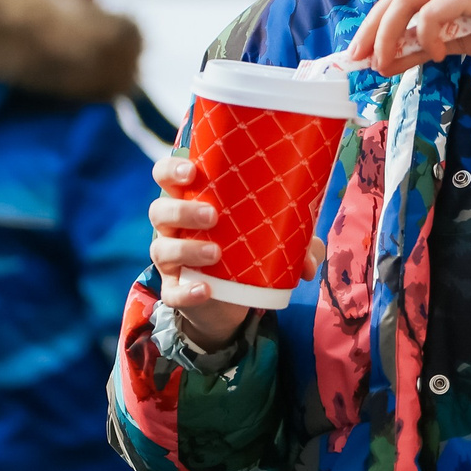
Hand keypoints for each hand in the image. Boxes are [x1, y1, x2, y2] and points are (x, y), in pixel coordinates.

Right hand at [149, 155, 325, 352]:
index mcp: (191, 200)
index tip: (192, 171)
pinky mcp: (174, 289)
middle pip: (159, 210)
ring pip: (161, 248)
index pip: (166, 176)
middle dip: (182, 210)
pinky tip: (206, 290)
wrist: (230, 300)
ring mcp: (170, 259)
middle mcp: (173, 227)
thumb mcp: (272, 238)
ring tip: (215, 253)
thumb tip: (310, 263)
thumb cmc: (246, 248)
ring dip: (186, 249)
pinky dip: (187, 292)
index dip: (170, 170)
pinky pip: (171, 292)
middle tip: (213, 215)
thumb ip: (296, 243)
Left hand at [346, 0, 470, 75]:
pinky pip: (435, 11)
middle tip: (361, 59)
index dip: (377, 19)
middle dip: (376, 28)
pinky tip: (437, 54)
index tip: (360, 50)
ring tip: (387, 64)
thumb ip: (421, 43)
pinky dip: (427, 36)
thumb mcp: (456, 39)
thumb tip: (384, 60)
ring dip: (392, 35)